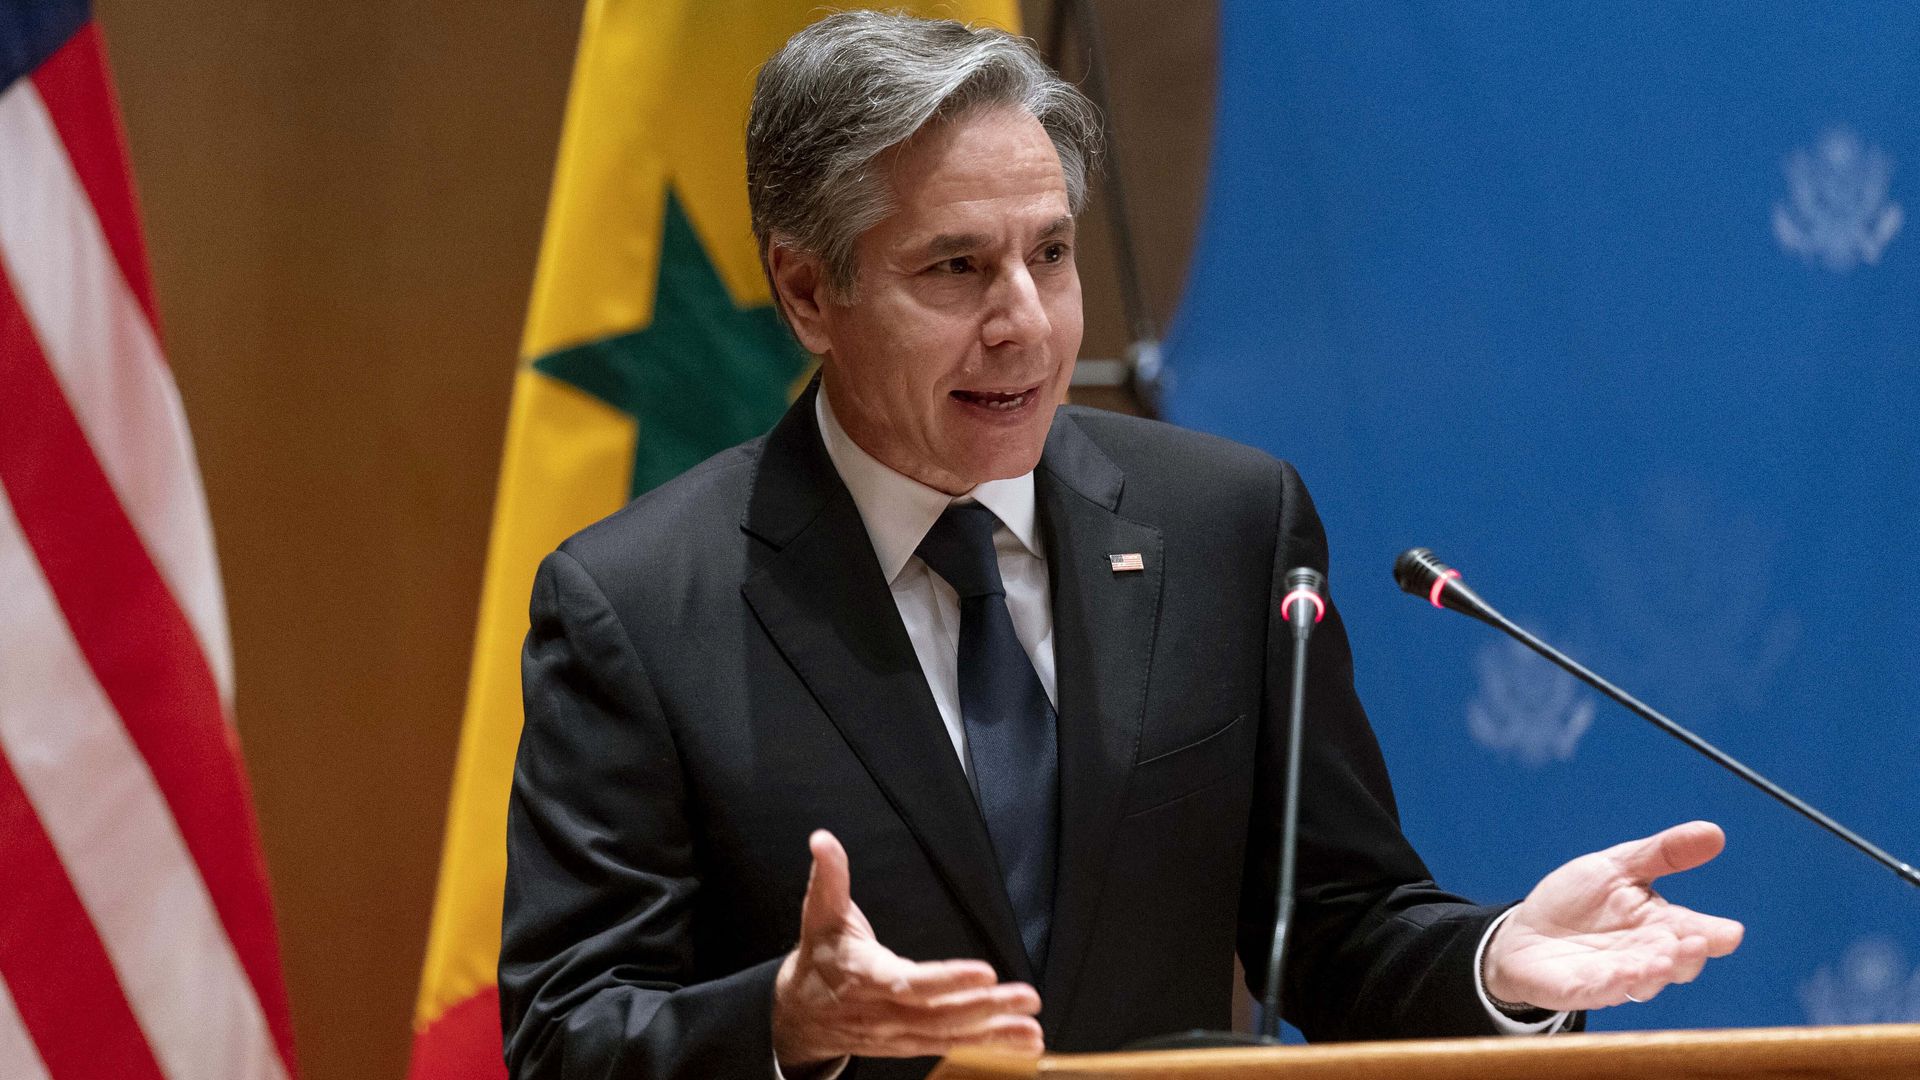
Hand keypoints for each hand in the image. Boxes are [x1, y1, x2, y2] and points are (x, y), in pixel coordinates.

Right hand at [772, 830, 1043, 1069]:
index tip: (986, 971)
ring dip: (995, 1032)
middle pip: (939, 1014)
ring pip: (950, 1035)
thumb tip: (822, 838)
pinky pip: (952, 1047)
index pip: (909, 983)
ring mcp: (898, 1034)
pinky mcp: (910, 1045)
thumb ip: (829, 877)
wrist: (799, 1015)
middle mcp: (884, 1011)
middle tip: (1027, 996)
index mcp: (864, 976)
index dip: (947, 980)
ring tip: (1033, 1027)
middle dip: (985, 1008)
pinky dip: (990, 1046)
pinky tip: (1025, 1041)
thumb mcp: (820, 914)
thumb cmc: (820, 956)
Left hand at [1484, 820, 1744, 1011]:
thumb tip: (1714, 832)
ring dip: (1654, 973)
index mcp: (1658, 926)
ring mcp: (1614, 977)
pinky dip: (1611, 985)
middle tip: (1695, 942)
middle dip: (1687, 955)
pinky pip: (1598, 991)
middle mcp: (1643, 956)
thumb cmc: (1579, 901)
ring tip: (1661, 960)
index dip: (1713, 934)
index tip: (1730, 932)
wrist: (1525, 932)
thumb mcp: (1619, 866)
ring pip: (1642, 982)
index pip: (1694, 932)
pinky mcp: (1580, 989)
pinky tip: (1620, 976)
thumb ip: (1664, 853)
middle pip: (1675, 962)